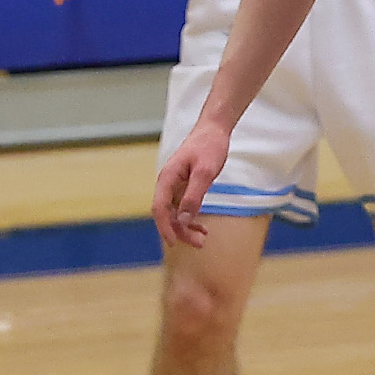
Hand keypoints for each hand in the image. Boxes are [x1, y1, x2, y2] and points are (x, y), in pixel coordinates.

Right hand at [151, 120, 230, 247]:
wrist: (214, 130)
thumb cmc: (209, 147)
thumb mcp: (205, 172)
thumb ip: (194, 196)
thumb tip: (183, 219)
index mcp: (168, 177)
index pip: (159, 207)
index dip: (164, 227)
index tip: (173, 243)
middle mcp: (168, 182)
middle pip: (166, 213)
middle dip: (179, 231)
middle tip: (199, 243)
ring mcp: (175, 184)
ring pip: (174, 212)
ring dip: (185, 227)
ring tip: (202, 239)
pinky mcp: (184, 185)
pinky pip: (182, 207)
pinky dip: (190, 219)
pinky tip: (202, 227)